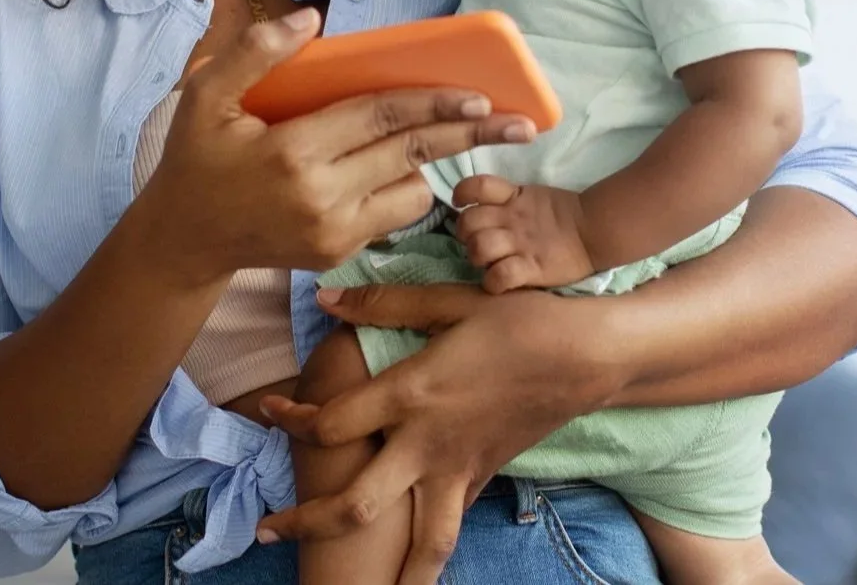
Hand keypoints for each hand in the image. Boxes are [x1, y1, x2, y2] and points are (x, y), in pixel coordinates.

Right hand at [127, 9, 536, 278]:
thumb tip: (313, 20)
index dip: (432, 103)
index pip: (379, 118)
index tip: (479, 94)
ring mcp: (334, 233)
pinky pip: (393, 215)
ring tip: (452, 137)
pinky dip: (402, 188)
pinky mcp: (339, 254)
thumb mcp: (205, 96)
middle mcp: (321, 198)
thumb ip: (255, 53)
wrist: (185, 239)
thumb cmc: (196, 158)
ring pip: (413, 192)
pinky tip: (395, 167)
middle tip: (521, 123)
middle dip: (470, 135)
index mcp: (292, 152)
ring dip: (431, 162)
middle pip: (412, 155)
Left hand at [255, 284, 624, 584]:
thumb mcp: (449, 301)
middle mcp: (427, 444)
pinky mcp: (483, 478)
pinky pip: (449, 524)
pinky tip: (407, 556)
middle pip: (355, 506)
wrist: (587, 356)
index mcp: (411, 395)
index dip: (291, 419)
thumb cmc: (519, 321)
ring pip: (418, 545)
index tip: (270, 410)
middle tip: (268, 532)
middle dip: (307, 523)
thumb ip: (383, 303)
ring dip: (387, 577)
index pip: (330, 423)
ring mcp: (458, 470)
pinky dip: (427, 549)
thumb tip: (323, 299)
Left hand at [451, 175, 596, 291]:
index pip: (476, 185)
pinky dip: (492, 282)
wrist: (595, 230)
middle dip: (465, 234)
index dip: (461, 194)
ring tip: (488, 262)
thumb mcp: (531, 195)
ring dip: (477, 257)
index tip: (462, 204)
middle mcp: (511, 219)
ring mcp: (521, 244)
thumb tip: (473, 207)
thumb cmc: (562, 215)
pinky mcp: (532, 268)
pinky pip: (500, 277)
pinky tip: (497, 281)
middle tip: (477, 241)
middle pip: (468, 222)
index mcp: (512, 197)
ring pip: (479, 248)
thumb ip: (505, 198)